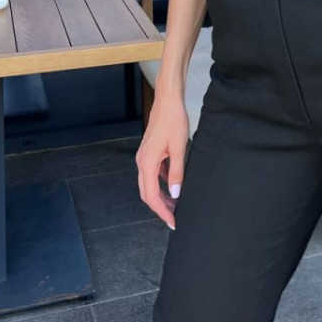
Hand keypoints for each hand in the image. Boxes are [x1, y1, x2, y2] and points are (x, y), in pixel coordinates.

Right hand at [135, 91, 189, 229]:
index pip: (152, 196)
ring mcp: (144, 157)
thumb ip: (176, 173)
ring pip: (149, 184)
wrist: (168, 100)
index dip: (162, 211)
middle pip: (147, 193)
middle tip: (174, 218)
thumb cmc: (173, 120)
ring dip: (161, 196)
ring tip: (175, 205)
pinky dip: (161, 184)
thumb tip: (175, 194)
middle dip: (160, 208)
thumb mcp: (179, 148)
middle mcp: (142, 162)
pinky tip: (173, 186)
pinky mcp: (150, 152)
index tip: (173, 221)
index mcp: (147, 163)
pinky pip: (153, 174)